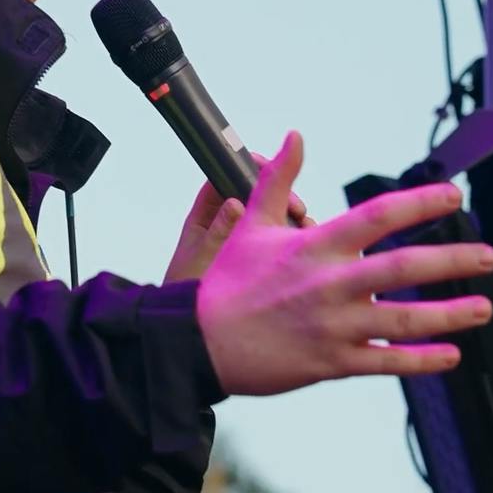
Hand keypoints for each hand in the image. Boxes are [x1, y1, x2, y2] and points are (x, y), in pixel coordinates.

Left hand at [162, 155, 310, 281]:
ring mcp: (243, 237)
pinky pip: (277, 237)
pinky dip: (291, 236)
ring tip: (305, 226)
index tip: (268, 166)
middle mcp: (225, 220)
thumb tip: (236, 204)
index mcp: (205, 213)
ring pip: (270, 215)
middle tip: (296, 207)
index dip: (245, 165)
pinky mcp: (257, 255)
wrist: (190, 326)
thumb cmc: (187, 289)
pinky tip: (305, 244)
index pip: (224, 175)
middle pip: (256, 193)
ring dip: (289, 216)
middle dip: (278, 194)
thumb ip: (220, 231)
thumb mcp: (204, 258)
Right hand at [193, 131, 492, 396]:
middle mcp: (330, 284)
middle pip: (403, 268)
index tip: (453, 197)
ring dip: (450, 314)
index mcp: (315, 245)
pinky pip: (386, 363)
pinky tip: (451, 355)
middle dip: (453, 260)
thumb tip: (294, 136)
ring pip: (404, 320)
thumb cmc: (228, 283)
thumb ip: (279, 179)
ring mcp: (334, 326)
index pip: (377, 216)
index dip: (419, 204)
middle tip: (489, 255)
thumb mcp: (252, 224)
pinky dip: (422, 361)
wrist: (202, 342)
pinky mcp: (333, 362)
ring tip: (484, 307)